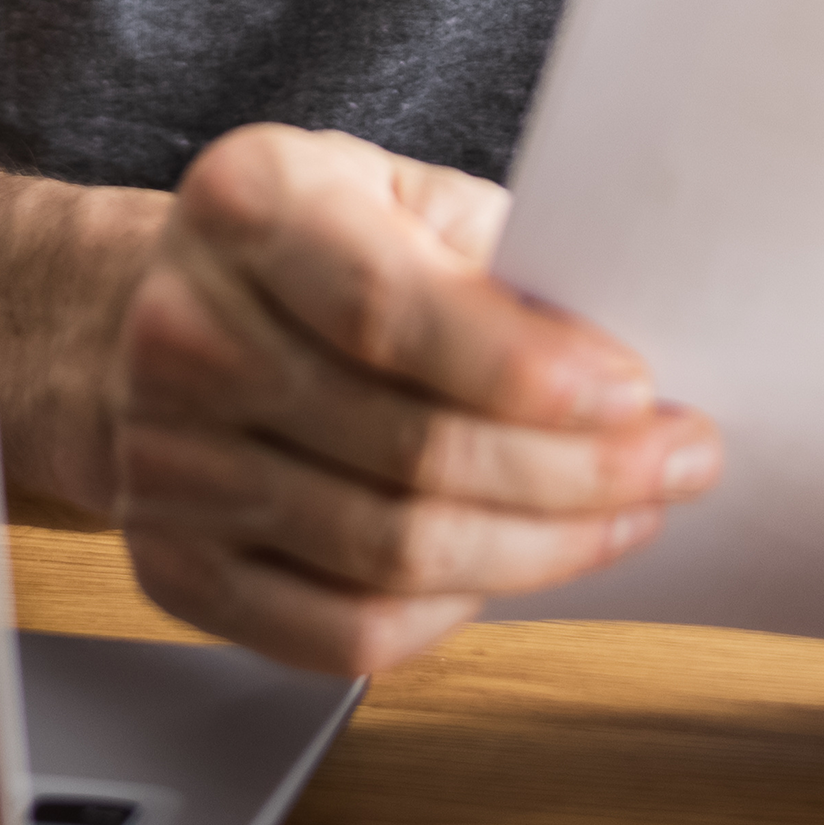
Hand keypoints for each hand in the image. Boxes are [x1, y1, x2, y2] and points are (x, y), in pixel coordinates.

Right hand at [10, 127, 720, 676]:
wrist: (144, 317)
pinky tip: (518, 570)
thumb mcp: (392, 189)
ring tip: (628, 515)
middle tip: (679, 460)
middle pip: (408, 447)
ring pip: (387, 551)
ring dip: (540, 547)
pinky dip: (449, 613)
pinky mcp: (174, 567)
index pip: (394, 311)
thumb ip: (490, 249)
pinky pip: (337, 635)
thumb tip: (620, 345)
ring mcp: (165, 464)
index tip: (637, 391)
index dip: (525, 369)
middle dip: (574, 471)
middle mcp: (185, 334)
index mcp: (247, 205)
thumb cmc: (307, 248)